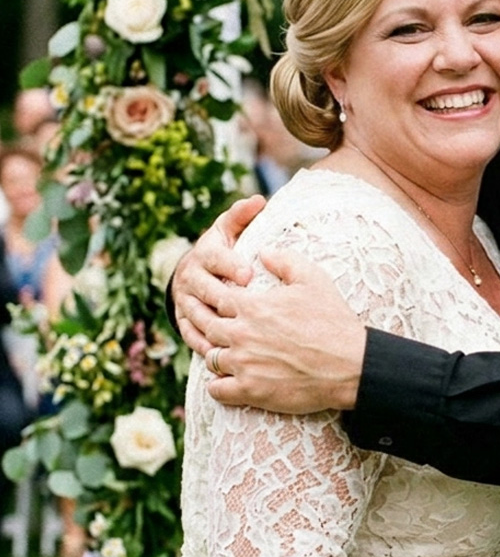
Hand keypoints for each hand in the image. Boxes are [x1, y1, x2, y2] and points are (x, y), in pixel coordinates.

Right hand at [172, 196, 264, 356]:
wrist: (197, 273)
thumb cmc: (225, 251)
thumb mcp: (231, 231)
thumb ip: (243, 217)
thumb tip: (259, 200)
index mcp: (205, 254)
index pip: (216, 258)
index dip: (231, 265)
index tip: (248, 274)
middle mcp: (190, 277)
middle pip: (205, 289)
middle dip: (224, 298)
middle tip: (244, 308)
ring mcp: (185, 301)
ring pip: (198, 315)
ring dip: (215, 326)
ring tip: (236, 338)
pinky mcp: (184, 322)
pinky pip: (192, 336)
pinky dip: (206, 346)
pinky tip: (223, 356)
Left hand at [203, 247, 366, 412]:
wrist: (350, 365)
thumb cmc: (333, 321)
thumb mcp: (314, 279)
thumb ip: (285, 261)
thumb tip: (263, 251)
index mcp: (252, 306)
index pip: (214, 297)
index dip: (212, 297)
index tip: (214, 299)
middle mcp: (241, 334)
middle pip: (205, 326)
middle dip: (202, 322)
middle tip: (205, 323)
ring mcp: (244, 364)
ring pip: (209, 358)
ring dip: (213, 354)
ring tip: (220, 353)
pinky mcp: (250, 391)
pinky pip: (217, 390)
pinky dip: (218, 386)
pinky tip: (226, 382)